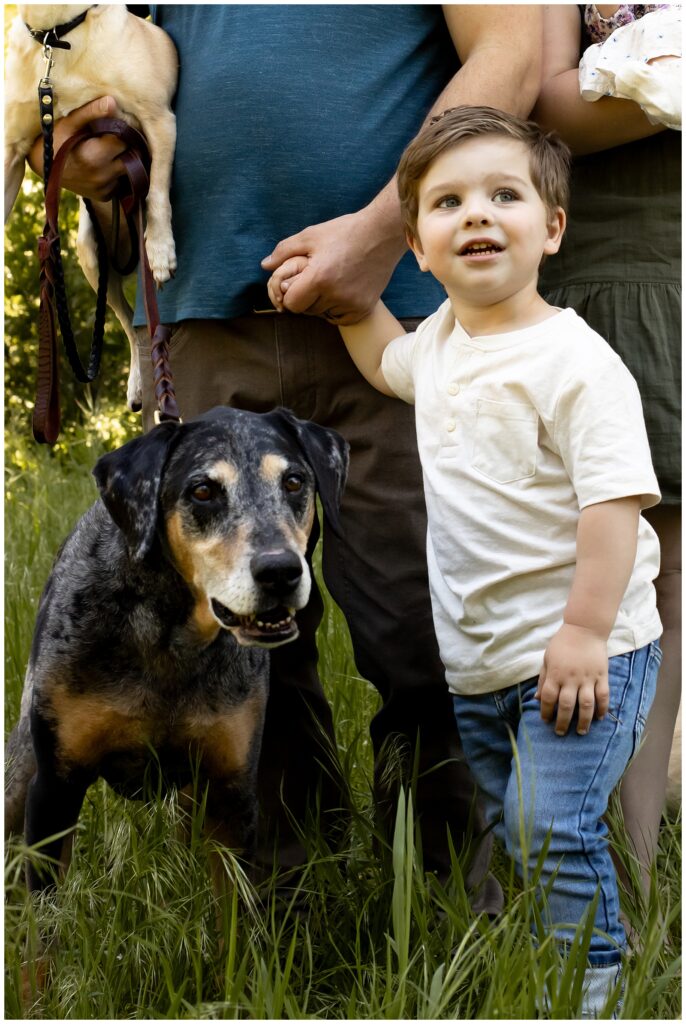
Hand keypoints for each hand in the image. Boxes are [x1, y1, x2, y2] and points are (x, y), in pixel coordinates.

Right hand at [27, 95, 127, 199]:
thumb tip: (113, 102)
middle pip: (132, 156)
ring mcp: (104, 189)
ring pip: (129, 170)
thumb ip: (91, 112)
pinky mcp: (104, 196)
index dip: (125, 128)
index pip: (125, 139)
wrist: (42, 165)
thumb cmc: (55, 138)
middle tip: (116, 133)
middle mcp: (101, 176)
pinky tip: (105, 163)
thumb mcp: (69, 122)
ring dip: (125, 157)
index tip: (118, 121)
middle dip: (128, 143)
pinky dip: (117, 171)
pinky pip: (120, 181)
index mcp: (94, 157)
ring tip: (110, 147)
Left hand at [260, 206, 405, 324]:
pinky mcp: (364, 308)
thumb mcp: (311, 236)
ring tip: (332, 280)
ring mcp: (352, 304)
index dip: (291, 293)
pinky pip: (341, 318)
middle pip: (307, 310)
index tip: (299, 281)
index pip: (292, 304)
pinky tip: (344, 289)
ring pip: (324, 314)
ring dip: (323, 303)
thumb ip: (284, 251)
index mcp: (319, 278)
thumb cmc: (344, 232)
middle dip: (307, 297)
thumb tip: (265, 265)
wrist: (382, 233)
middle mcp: (335, 295)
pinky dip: (338, 308)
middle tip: (318, 278)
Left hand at [536, 624, 609, 735]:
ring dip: (584, 721)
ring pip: (586, 705)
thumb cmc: (562, 644)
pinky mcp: (602, 676)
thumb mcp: (547, 659)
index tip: (546, 720)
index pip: (547, 697)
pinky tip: (599, 718)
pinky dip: (602, 709)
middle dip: (563, 722)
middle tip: (561, 733)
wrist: (584, 629)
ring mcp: (587, 678)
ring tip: (581, 732)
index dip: (545, 711)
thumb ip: (543, 679)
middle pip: (566, 705)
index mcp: (555, 674)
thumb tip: (536, 699)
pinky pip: (603, 696)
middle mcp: (571, 678)